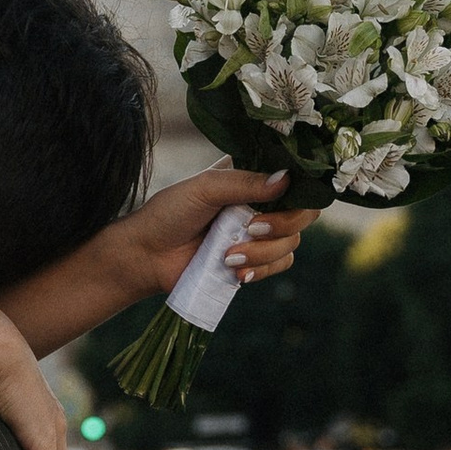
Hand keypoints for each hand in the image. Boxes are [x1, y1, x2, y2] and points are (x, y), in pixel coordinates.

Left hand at [123, 166, 318, 294]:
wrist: (148, 256)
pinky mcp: (254, 260)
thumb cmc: (169, 213)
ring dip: (263, 252)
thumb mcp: (204, 189)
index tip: (283, 197)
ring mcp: (259, 233)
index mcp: (250, 177)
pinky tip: (236, 272)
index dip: (299, 188)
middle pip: (303, 212)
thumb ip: (244, 183)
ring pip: (291, 242)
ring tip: (227, 256)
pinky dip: (262, 270)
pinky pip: (279, 265)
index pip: (294, 177)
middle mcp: (261, 203)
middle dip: (282, 224)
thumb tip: (286, 178)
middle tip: (250, 228)